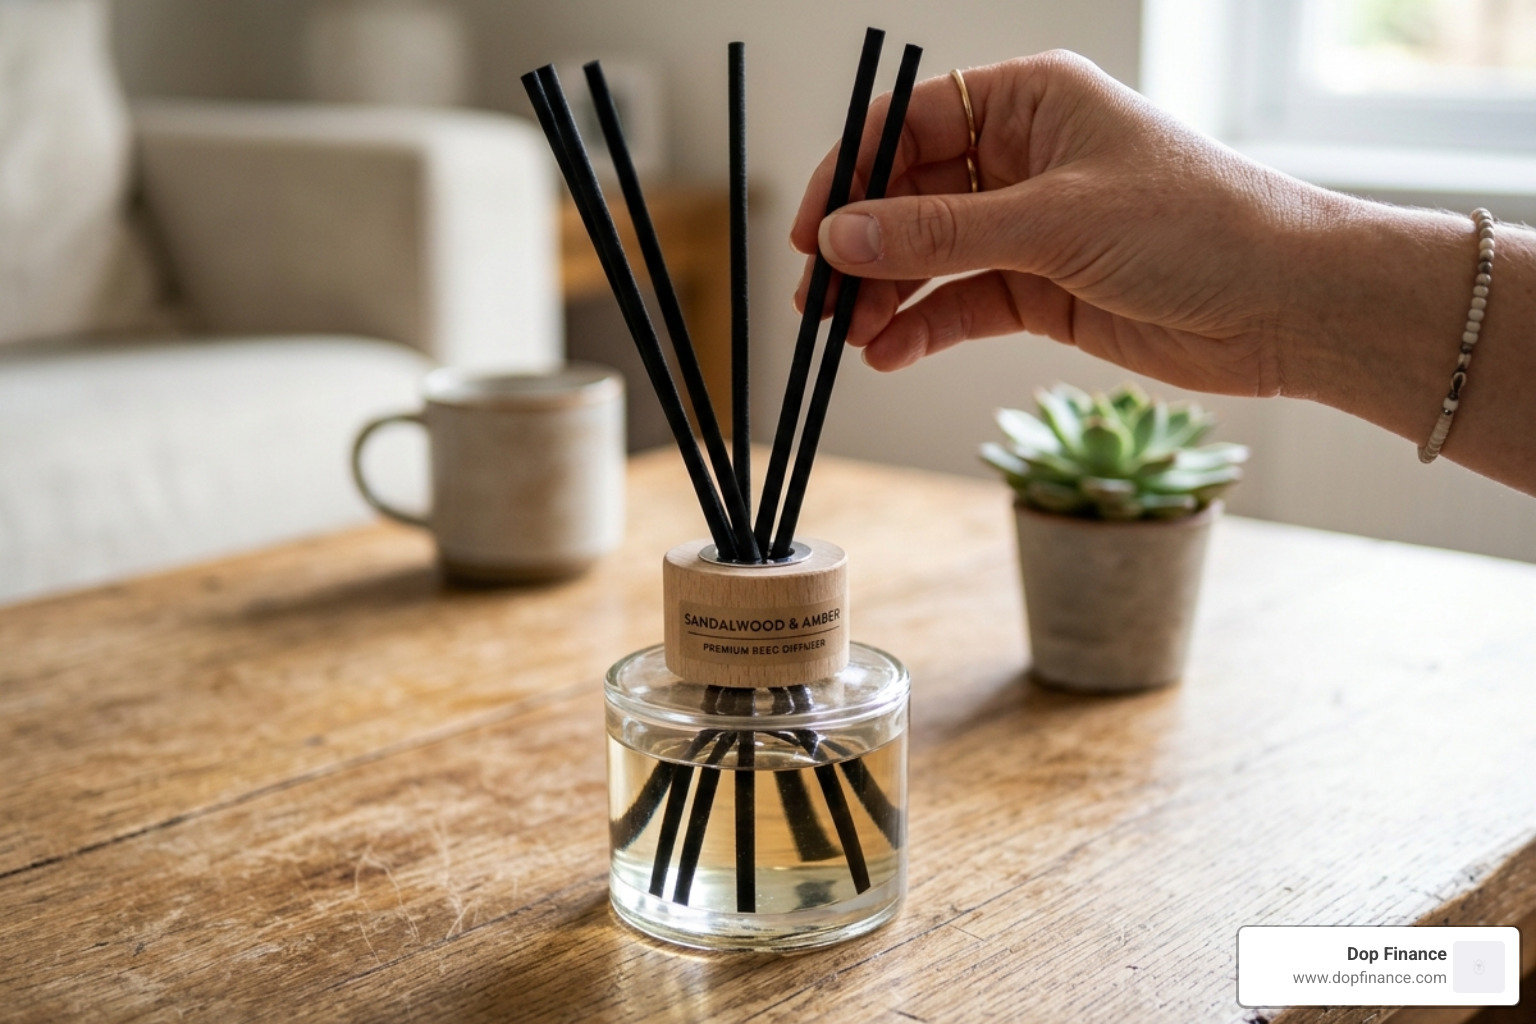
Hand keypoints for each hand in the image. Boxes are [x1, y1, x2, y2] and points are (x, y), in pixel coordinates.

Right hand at [790, 51, 1350, 396]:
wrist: (1288, 304)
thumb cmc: (1196, 228)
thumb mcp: (1053, 223)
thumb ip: (940, 233)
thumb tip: (841, 239)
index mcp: (1030, 102)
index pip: (908, 124)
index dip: (850, 175)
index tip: (812, 233)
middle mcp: (1024, 157)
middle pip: (909, 194)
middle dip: (863, 248)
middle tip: (821, 300)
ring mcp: (1032, 226)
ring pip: (931, 256)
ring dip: (886, 294)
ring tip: (850, 335)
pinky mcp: (1045, 289)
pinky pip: (963, 304)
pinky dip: (924, 329)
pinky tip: (889, 355)